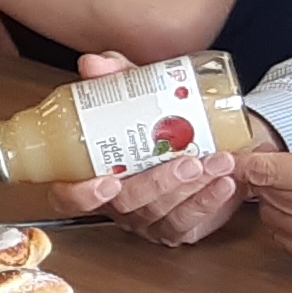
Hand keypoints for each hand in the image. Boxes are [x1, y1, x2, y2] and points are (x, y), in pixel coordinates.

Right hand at [49, 51, 253, 242]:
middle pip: (126, 204)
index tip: (107, 181)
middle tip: (187, 161)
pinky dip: (209, 201)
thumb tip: (95, 64)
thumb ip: (118, 78)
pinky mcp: (176, 228)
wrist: (210, 139)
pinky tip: (224, 182)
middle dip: (158, 183)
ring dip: (191, 187)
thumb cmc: (164, 122)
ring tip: (217, 161)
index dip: (80, 196)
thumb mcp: (141, 95)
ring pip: (161, 212)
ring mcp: (145, 219)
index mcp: (92, 174)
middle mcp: (116, 202)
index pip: (67, 197)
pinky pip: (188, 223)